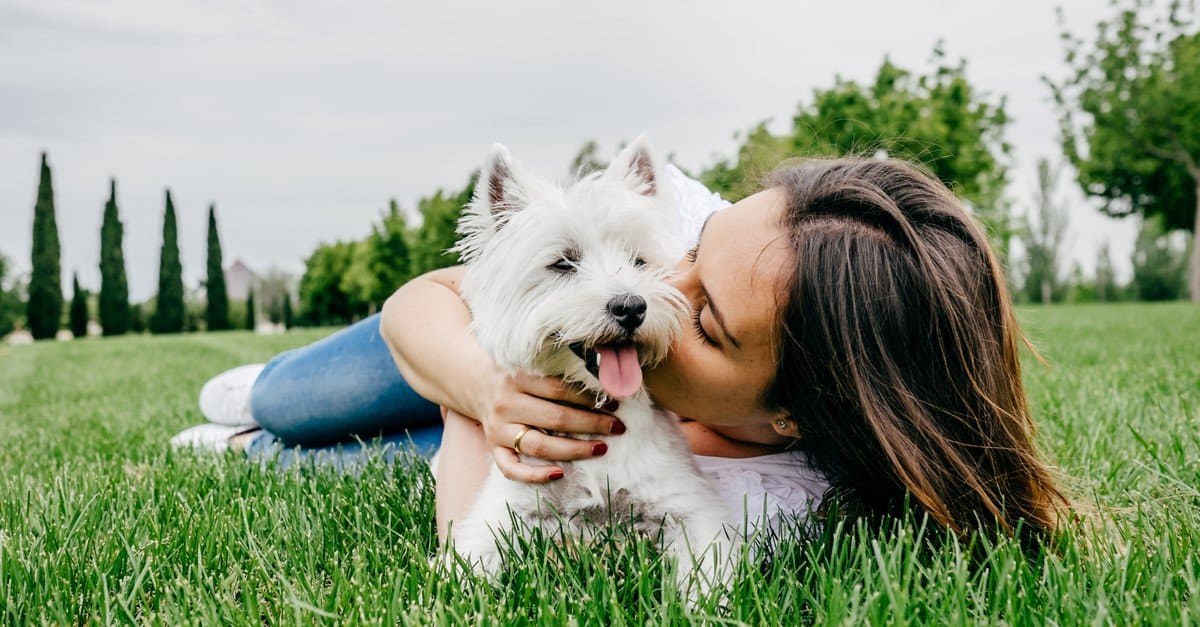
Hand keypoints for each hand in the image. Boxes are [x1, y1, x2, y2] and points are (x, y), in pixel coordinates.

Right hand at [473, 369, 623, 483]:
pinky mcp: (493, 449)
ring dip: (574, 449)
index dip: (589, 398)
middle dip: (591, 423)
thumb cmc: (517, 376)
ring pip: (538, 445)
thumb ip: (558, 375)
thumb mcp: (532, 366)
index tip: (614, 403)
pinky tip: (559, 474)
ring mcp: (498, 429)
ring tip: (601, 448)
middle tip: (617, 427)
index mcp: (517, 378)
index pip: (559, 389)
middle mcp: (506, 404)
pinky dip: (534, 476)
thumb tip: (603, 388)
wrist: (477, 384)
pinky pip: (511, 469)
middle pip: (554, 418)